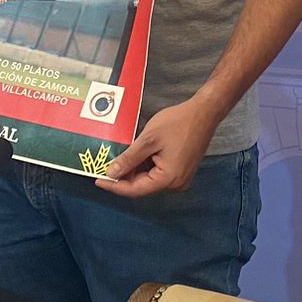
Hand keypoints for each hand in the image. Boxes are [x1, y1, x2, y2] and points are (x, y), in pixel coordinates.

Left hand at [96, 98, 224, 196]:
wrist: (204, 112)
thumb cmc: (177, 123)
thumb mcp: (148, 140)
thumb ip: (129, 159)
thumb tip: (112, 173)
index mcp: (168, 179)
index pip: (135, 189)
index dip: (115, 186)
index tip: (97, 180)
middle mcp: (176, 184)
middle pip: (143, 186)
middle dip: (124, 177)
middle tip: (105, 166)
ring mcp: (180, 178)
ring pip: (150, 180)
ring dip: (134, 171)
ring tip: (119, 158)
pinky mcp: (182, 170)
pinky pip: (158, 174)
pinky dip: (145, 167)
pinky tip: (136, 156)